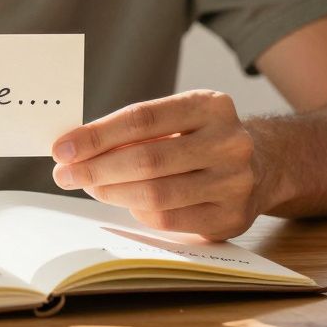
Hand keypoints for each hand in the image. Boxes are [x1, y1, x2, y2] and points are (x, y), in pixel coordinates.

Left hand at [50, 90, 258, 240]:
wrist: (263, 165)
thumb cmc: (200, 138)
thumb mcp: (177, 119)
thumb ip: (134, 130)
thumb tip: (75, 148)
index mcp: (211, 106)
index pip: (141, 119)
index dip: (96, 135)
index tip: (62, 148)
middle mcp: (229, 142)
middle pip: (147, 160)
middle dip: (96, 168)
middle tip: (64, 173)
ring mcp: (234, 183)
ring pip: (156, 194)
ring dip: (111, 193)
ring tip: (88, 186)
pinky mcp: (231, 218)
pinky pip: (169, 220)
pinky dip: (138, 211)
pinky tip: (123, 201)